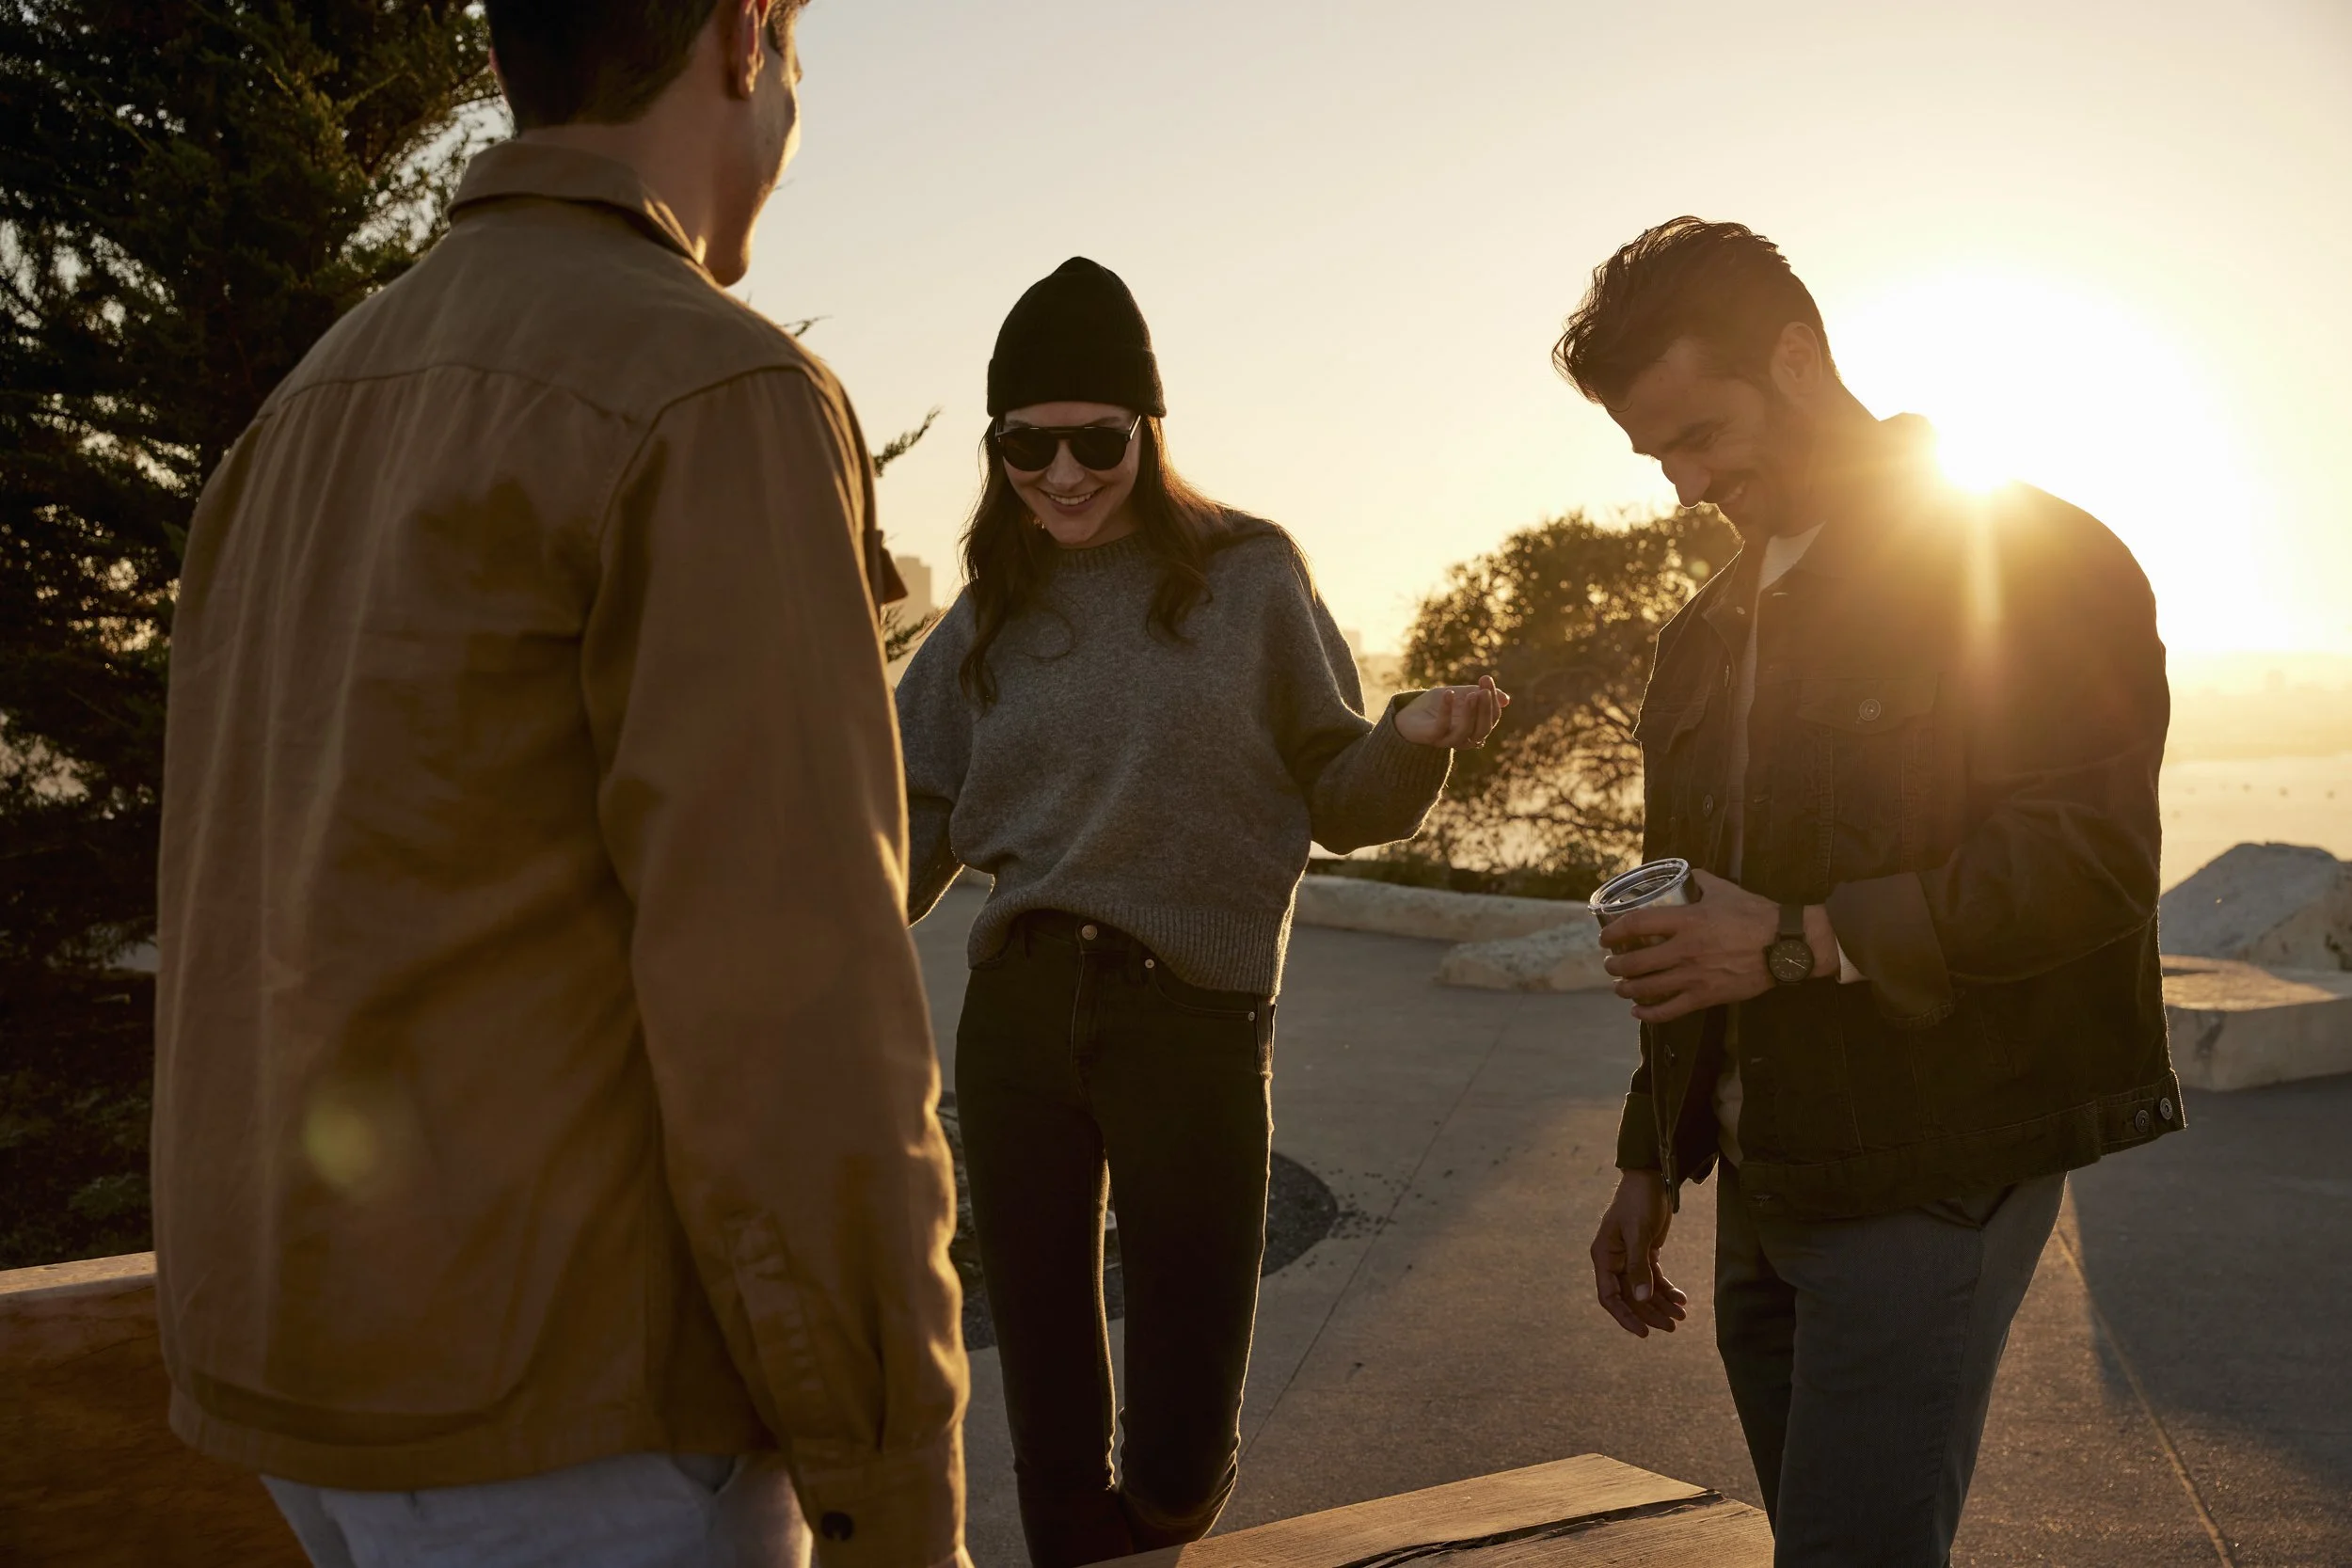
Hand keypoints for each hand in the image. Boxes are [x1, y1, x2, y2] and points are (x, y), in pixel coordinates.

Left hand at [1396, 675, 1509, 748]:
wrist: (1408, 714)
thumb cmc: (1438, 705)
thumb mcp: (1462, 695)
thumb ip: (1481, 695)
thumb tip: (1506, 700)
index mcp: (1476, 728)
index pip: (1492, 717)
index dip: (1493, 698)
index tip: (1486, 678)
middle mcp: (1465, 738)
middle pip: (1483, 729)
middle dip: (1486, 708)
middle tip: (1484, 690)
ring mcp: (1448, 740)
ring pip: (1465, 732)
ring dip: (1471, 713)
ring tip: (1472, 694)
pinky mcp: (1431, 738)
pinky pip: (1441, 727)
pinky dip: (1446, 710)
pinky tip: (1448, 693)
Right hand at [1590, 1168, 1686, 1336]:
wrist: (1651, 1178)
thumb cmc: (1638, 1201)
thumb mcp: (1639, 1234)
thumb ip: (1638, 1267)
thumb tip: (1641, 1298)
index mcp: (1604, 1256)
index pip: (1609, 1296)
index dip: (1625, 1316)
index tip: (1644, 1332)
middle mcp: (1614, 1260)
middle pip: (1630, 1297)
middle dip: (1650, 1313)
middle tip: (1673, 1326)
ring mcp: (1630, 1258)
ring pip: (1643, 1291)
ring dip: (1661, 1304)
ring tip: (1681, 1316)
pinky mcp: (1645, 1253)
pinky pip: (1654, 1279)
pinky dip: (1667, 1290)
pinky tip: (1681, 1299)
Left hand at [1598, 870, 1835, 1023]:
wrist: (1786, 946)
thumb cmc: (1757, 915)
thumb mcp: (1725, 890)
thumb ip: (1700, 880)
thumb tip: (1685, 873)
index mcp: (1688, 921)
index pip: (1637, 924)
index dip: (1614, 931)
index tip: (1605, 936)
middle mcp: (1685, 950)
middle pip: (1635, 962)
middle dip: (1615, 965)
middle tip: (1609, 964)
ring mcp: (1695, 977)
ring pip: (1648, 988)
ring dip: (1625, 988)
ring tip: (1618, 986)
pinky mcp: (1707, 997)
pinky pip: (1670, 1011)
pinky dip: (1649, 1014)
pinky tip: (1638, 1011)